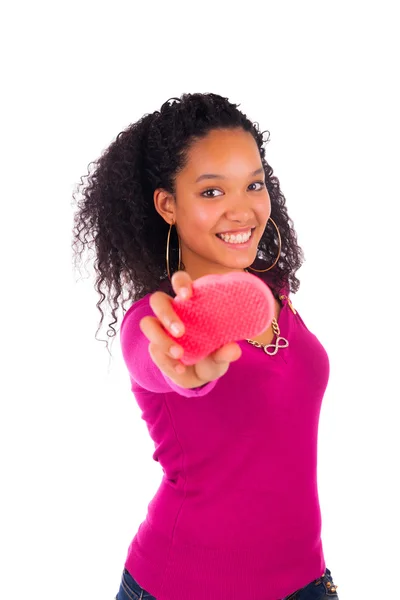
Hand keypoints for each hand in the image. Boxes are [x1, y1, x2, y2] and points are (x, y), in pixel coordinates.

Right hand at [139, 270, 241, 388]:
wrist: (199, 378)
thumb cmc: (212, 356)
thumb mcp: (221, 356)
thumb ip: (225, 352)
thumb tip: (233, 350)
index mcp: (191, 303)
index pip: (180, 281)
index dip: (180, 283)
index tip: (187, 295)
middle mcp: (172, 312)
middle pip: (157, 300)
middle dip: (166, 314)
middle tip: (180, 331)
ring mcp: (160, 329)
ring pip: (148, 324)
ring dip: (161, 339)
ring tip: (178, 354)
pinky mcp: (154, 347)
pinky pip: (153, 350)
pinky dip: (166, 361)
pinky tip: (180, 369)